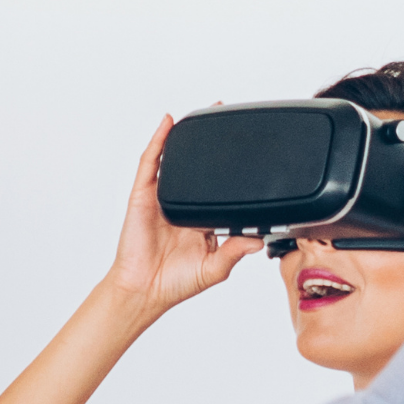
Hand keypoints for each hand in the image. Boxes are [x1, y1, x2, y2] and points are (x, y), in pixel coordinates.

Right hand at [97, 116, 258, 326]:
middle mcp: (181, 205)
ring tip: (204, 112)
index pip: (220, 187)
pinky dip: (158, 141)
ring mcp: (161, 198)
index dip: (233, 168)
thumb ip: (236, 250)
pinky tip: (168, 123)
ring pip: (175, 160)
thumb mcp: (216, 268)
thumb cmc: (174, 283)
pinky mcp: (143, 196)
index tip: (251, 151)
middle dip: (213, 142)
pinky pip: (151, 164)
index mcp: (201, 219)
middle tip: (231, 118)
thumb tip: (261, 237)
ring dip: (188, 136)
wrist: (144, 290)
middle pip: (199, 167)